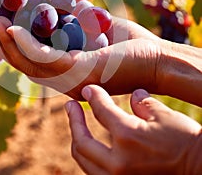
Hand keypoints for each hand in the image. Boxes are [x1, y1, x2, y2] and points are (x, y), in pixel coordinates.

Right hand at [0, 16, 162, 99]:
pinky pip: (45, 58)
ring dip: (10, 44)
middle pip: (27, 67)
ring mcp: (72, 79)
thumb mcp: (97, 33)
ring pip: (30, 64)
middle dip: (6, 47)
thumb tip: (64, 6)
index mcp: (69, 75)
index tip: (4, 30)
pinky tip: (14, 28)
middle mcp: (66, 82)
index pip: (35, 66)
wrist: (159, 59)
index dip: (15, 50)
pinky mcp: (80, 71)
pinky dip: (26, 44)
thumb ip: (78, 26)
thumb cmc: (130, 47)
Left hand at [65, 85, 201, 174]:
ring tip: (76, 125)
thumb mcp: (164, 116)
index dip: (93, 96)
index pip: (101, 110)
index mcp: (128, 136)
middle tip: (70, 106)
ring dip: (78, 140)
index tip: (89, 90)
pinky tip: (91, 146)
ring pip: (84, 160)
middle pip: (81, 141)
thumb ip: (143, 104)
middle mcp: (118, 161)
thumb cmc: (187, 141)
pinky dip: (89, 157)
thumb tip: (132, 95)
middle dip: (73, 120)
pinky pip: (95, 172)